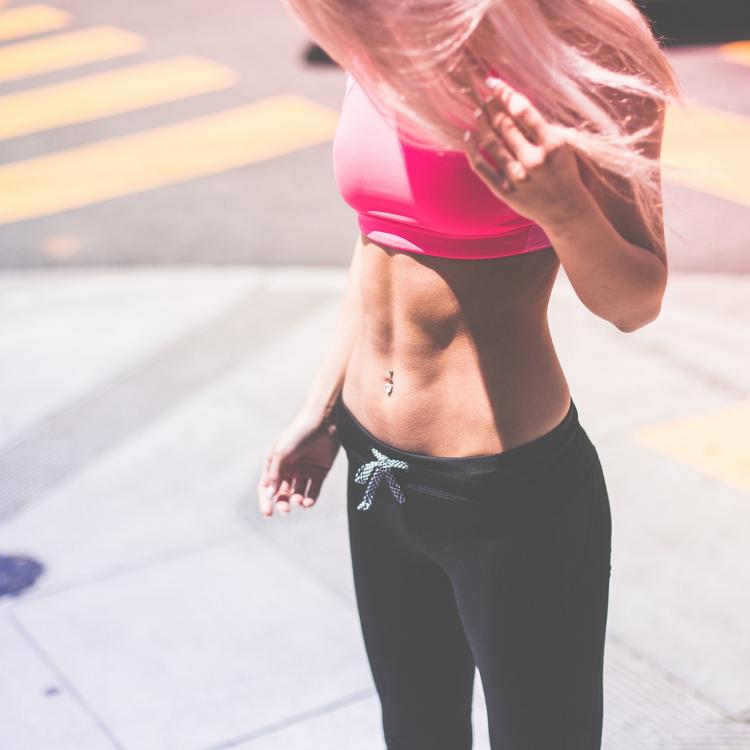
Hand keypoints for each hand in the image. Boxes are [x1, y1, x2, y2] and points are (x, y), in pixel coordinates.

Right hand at [257, 407, 341, 516]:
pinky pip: (314, 491)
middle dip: (282, 503)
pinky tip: (308, 503)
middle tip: (286, 509)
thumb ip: (274, 474)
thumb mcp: (281, 452)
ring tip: (299, 500)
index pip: (266, 487)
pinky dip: (310, 500)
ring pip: (298, 493)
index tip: (268, 514)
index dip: (265, 501)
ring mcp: (304, 470)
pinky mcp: (320, 471)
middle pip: (282, 492)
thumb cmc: (298, 433)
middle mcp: (289, 468)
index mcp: (275, 463)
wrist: (323, 421)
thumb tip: (269, 494)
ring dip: (297, 500)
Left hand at [461, 70, 588, 226]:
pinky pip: (481, 167)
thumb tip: (511, 101)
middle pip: (504, 125)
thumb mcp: (563, 145)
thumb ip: (540, 127)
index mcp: (553, 145)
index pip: (523, 111)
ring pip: (490, 142)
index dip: (505, 93)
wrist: (566, 211)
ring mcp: (517, 178)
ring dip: (481, 123)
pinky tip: (468, 137)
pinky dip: (472, 149)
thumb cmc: (564, 172)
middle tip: (485, 98)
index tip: (493, 83)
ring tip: (478, 113)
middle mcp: (534, 161)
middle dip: (491, 107)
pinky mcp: (504, 191)